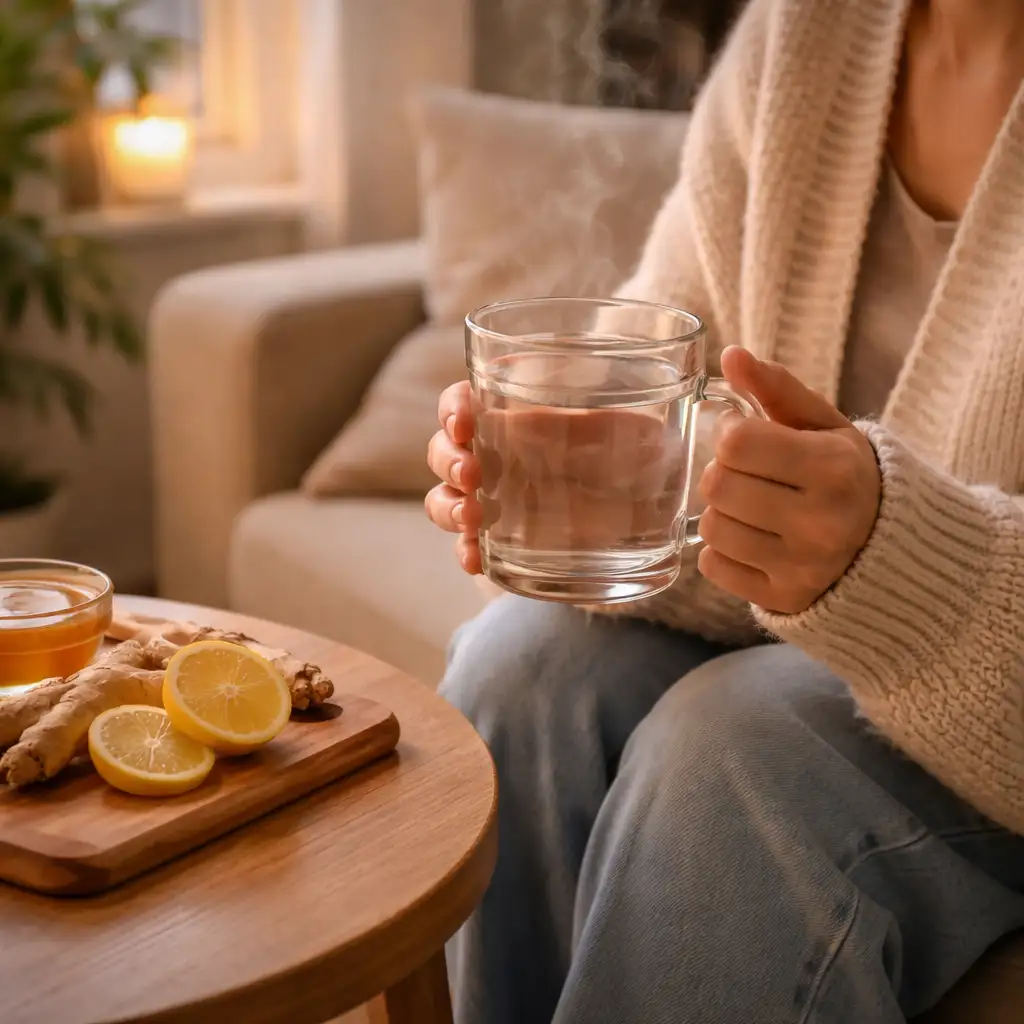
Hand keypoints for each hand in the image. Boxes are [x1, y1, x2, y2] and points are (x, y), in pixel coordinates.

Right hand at [425, 380, 688, 575]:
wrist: (640, 517)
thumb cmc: (635, 459)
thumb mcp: (642, 434)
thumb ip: (646, 423)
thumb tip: (692, 414)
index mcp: (515, 416)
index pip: (462, 402)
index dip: (454, 409)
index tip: (466, 422)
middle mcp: (496, 456)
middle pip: (443, 451)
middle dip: (449, 460)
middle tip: (474, 473)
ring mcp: (494, 501)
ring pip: (444, 498)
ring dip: (449, 506)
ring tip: (474, 517)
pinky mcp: (502, 542)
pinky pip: (468, 546)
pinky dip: (466, 552)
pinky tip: (476, 559)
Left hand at [696, 347, 881, 614]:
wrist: (895, 552)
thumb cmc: (848, 477)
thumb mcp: (825, 426)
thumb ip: (777, 388)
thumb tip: (731, 355)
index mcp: (833, 469)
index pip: (736, 442)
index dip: (730, 435)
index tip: (745, 438)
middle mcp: (820, 522)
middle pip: (717, 486)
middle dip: (721, 473)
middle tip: (743, 474)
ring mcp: (802, 567)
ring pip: (712, 528)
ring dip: (720, 512)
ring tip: (748, 507)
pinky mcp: (783, 600)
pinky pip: (713, 567)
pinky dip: (722, 551)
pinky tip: (750, 539)